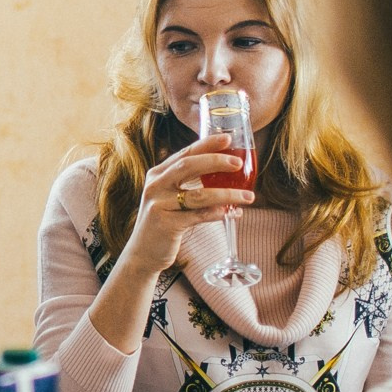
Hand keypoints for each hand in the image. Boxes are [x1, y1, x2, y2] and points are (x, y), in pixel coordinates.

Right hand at [120, 133, 253, 275]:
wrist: (142, 253)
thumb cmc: (163, 222)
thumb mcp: (169, 197)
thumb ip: (188, 184)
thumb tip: (224, 174)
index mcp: (158, 174)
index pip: (185, 153)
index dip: (206, 144)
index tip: (228, 138)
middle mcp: (156, 186)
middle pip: (188, 166)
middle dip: (215, 161)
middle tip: (238, 163)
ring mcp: (159, 204)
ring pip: (198, 195)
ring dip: (227, 194)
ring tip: (248, 197)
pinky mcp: (166, 224)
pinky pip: (197, 216)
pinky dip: (216, 214)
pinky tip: (231, 213)